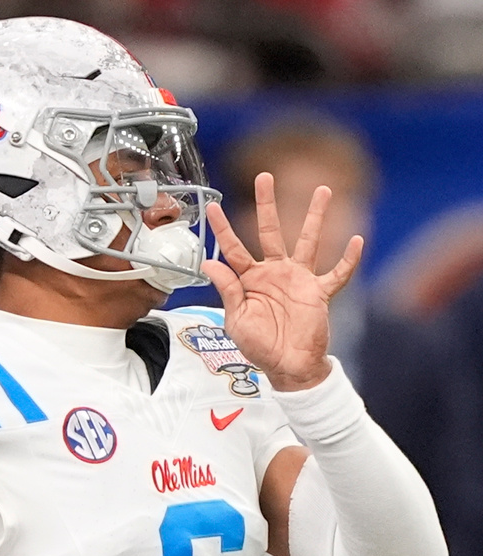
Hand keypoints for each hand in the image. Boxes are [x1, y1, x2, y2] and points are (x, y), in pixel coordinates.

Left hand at [201, 172, 362, 391]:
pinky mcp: (319, 292)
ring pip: (308, 241)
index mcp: (249, 279)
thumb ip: (228, 291)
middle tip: (265, 177)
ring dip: (315, 217)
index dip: (223, 229)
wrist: (288, 367)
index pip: (233, 248)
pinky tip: (357, 240)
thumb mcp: (236, 320)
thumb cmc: (259, 346)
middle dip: (267, 204)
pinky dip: (348, 259)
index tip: (212, 207)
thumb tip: (211, 263)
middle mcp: (274, 272)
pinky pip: (337, 273)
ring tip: (323, 190)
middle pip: (270, 231)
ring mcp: (298, 279)